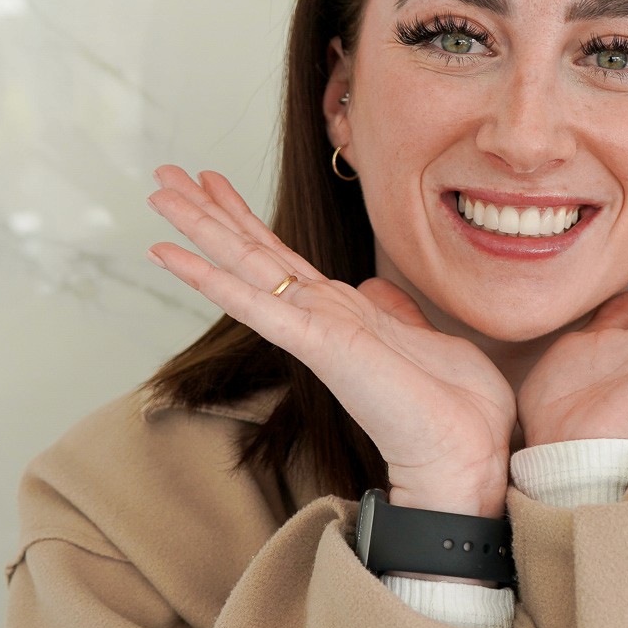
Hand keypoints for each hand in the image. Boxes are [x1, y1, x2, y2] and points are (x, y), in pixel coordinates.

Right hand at [145, 167, 514, 516]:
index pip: (281, 256)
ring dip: (200, 228)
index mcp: (341, 312)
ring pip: (244, 266)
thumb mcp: (429, 338)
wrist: (467, 453)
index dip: (244, 217)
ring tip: (160, 192)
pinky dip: (213, 279)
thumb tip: (376, 285)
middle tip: (164, 174)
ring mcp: (315, 330)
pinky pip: (256, 305)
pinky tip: (175, 256)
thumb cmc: (456, 408)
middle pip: (251, 252)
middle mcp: (320, 316)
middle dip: (206, 211)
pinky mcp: (319, 345)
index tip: (213, 183)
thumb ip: (395, 312)